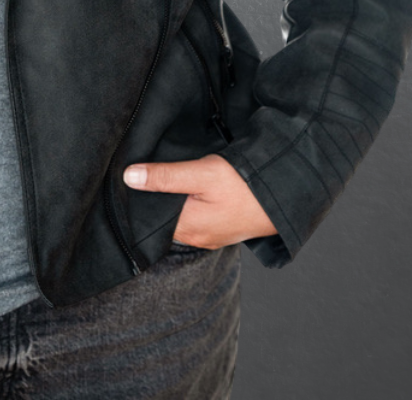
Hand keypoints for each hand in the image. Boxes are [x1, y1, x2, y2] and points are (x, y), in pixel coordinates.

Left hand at [122, 153, 277, 248]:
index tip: (128, 179)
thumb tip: (129, 177)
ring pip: (179, 218)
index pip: (149, 217)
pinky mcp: (221, 229)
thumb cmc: (243, 186)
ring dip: (173, 201)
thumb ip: (165, 176)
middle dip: (155, 200)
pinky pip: (195, 219)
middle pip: (164, 219)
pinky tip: (189, 190)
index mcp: (187, 228)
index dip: (138, 199)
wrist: (283, 196)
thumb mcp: (201, 174)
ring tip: (167, 180)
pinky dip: (188, 205)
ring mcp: (209, 235)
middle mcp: (196, 237)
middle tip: (146, 174)